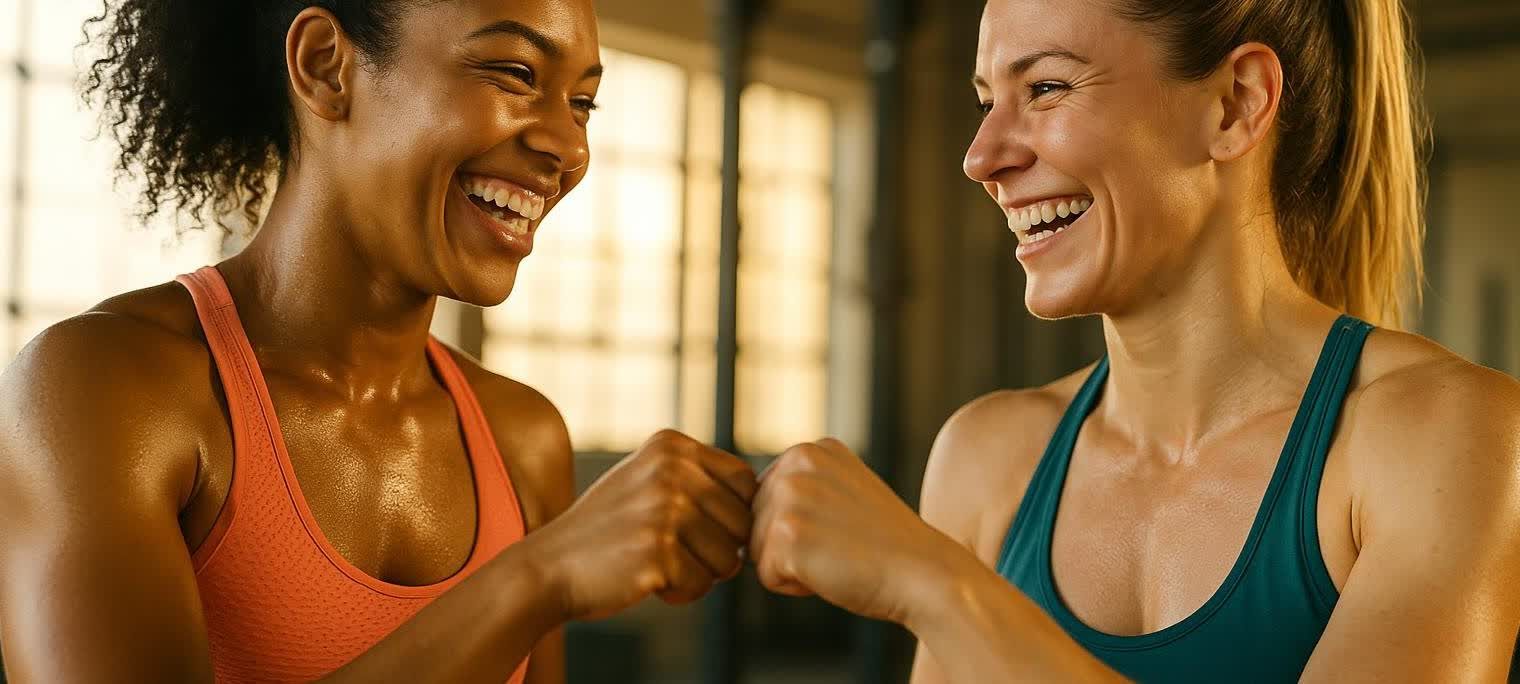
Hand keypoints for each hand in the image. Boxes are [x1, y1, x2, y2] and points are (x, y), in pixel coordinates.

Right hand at [525, 430, 756, 621]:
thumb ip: (700, 478)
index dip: (732, 516)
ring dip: (699, 573)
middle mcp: (671, 469)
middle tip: (671, 551)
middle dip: (717, 550)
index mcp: (672, 445)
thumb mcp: (650, 480)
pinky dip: (680, 593)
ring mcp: (664, 508)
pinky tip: (646, 580)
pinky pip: (701, 585)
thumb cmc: (608, 531)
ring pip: (729, 559)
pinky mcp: (657, 550)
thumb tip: (769, 497)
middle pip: (742, 523)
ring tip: (658, 563)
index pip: (746, 482)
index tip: (697, 529)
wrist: (549, 566)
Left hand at [749, 439, 960, 625]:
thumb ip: (802, 489)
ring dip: (792, 567)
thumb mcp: (842, 493)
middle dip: (792, 546)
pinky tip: (833, 572)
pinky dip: (795, 587)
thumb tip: (746, 511)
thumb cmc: (885, 546)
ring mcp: (791, 494)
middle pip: (756, 522)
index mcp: (812, 449)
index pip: (767, 501)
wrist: (924, 574)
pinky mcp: (787, 533)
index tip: (844, 528)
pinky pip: (766, 576)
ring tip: (838, 557)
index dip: (803, 528)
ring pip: (757, 550)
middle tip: (842, 545)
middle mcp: (798, 460)